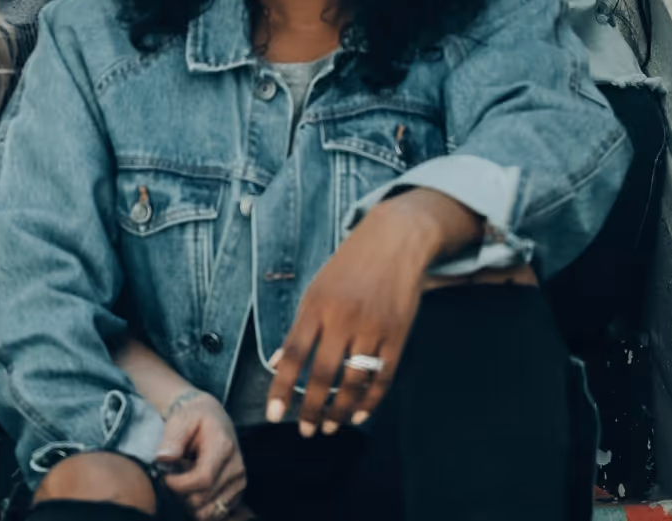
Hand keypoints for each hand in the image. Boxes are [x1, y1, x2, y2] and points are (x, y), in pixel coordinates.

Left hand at [155, 389, 245, 520]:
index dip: (180, 484)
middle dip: (181, 494)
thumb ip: (173, 439)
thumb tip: (162, 458)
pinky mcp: (237, 493)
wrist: (211, 416)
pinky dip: (201, 507)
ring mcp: (239, 482)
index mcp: (224, 446)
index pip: (203, 479)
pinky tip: (193, 489)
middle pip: (204, 498)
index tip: (165, 477)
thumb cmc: (193, 416)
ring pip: (210, 511)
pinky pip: (216, 513)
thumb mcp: (181, 418)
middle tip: (172, 477)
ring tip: (183, 482)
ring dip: (190, 503)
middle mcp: (237, 467)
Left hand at [265, 189, 480, 436]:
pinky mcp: (397, 336)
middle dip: (312, 409)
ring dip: (341, 411)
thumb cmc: (348, 267)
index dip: (282, 387)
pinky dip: (371, 401)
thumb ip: (299, 327)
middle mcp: (342, 318)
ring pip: (354, 382)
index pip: (292, 353)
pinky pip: (383, 378)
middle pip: (323, 374)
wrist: (393, 242)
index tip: (273, 413)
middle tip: (306, 430)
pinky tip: (359, 414)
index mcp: (315, 305)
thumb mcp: (315, 288)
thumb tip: (275, 363)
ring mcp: (372, 328)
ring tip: (330, 427)